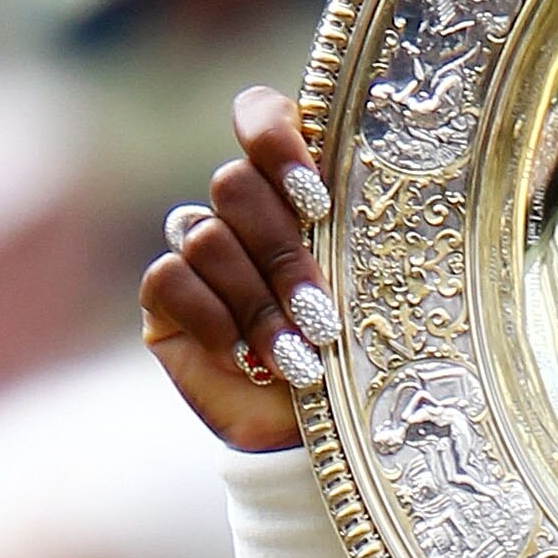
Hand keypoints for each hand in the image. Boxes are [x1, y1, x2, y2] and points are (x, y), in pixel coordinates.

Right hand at [140, 86, 340, 454]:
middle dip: (283, 256)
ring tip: (297, 360)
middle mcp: (241, 212)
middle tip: (320, 316)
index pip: (260, 117)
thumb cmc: (361, 360)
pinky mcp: (166, 300)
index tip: (314, 198)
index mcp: (294, 190)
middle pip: (234, 184)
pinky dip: (211, 318)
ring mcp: (199, 251)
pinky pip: (171, 279)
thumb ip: (360, 233)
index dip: (274, 138)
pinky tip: (242, 356)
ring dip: (257, 303)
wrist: (322, 440)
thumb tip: (391, 180)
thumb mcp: (374, 293)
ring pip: (207, 237)